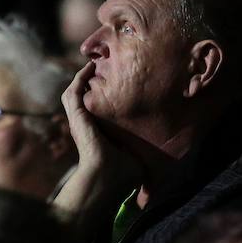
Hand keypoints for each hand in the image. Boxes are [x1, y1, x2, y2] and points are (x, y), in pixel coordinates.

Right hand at [54, 62, 140, 235]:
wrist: (106, 179)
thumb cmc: (122, 175)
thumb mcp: (138, 158)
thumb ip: (146, 153)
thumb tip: (167, 157)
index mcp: (97, 133)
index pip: (98, 110)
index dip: (103, 95)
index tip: (117, 82)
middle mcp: (86, 125)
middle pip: (83, 97)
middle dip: (90, 81)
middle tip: (103, 66)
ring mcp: (79, 120)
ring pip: (73, 92)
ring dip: (81, 77)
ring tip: (93, 63)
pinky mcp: (77, 116)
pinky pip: (73, 92)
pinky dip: (78, 78)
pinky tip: (89, 67)